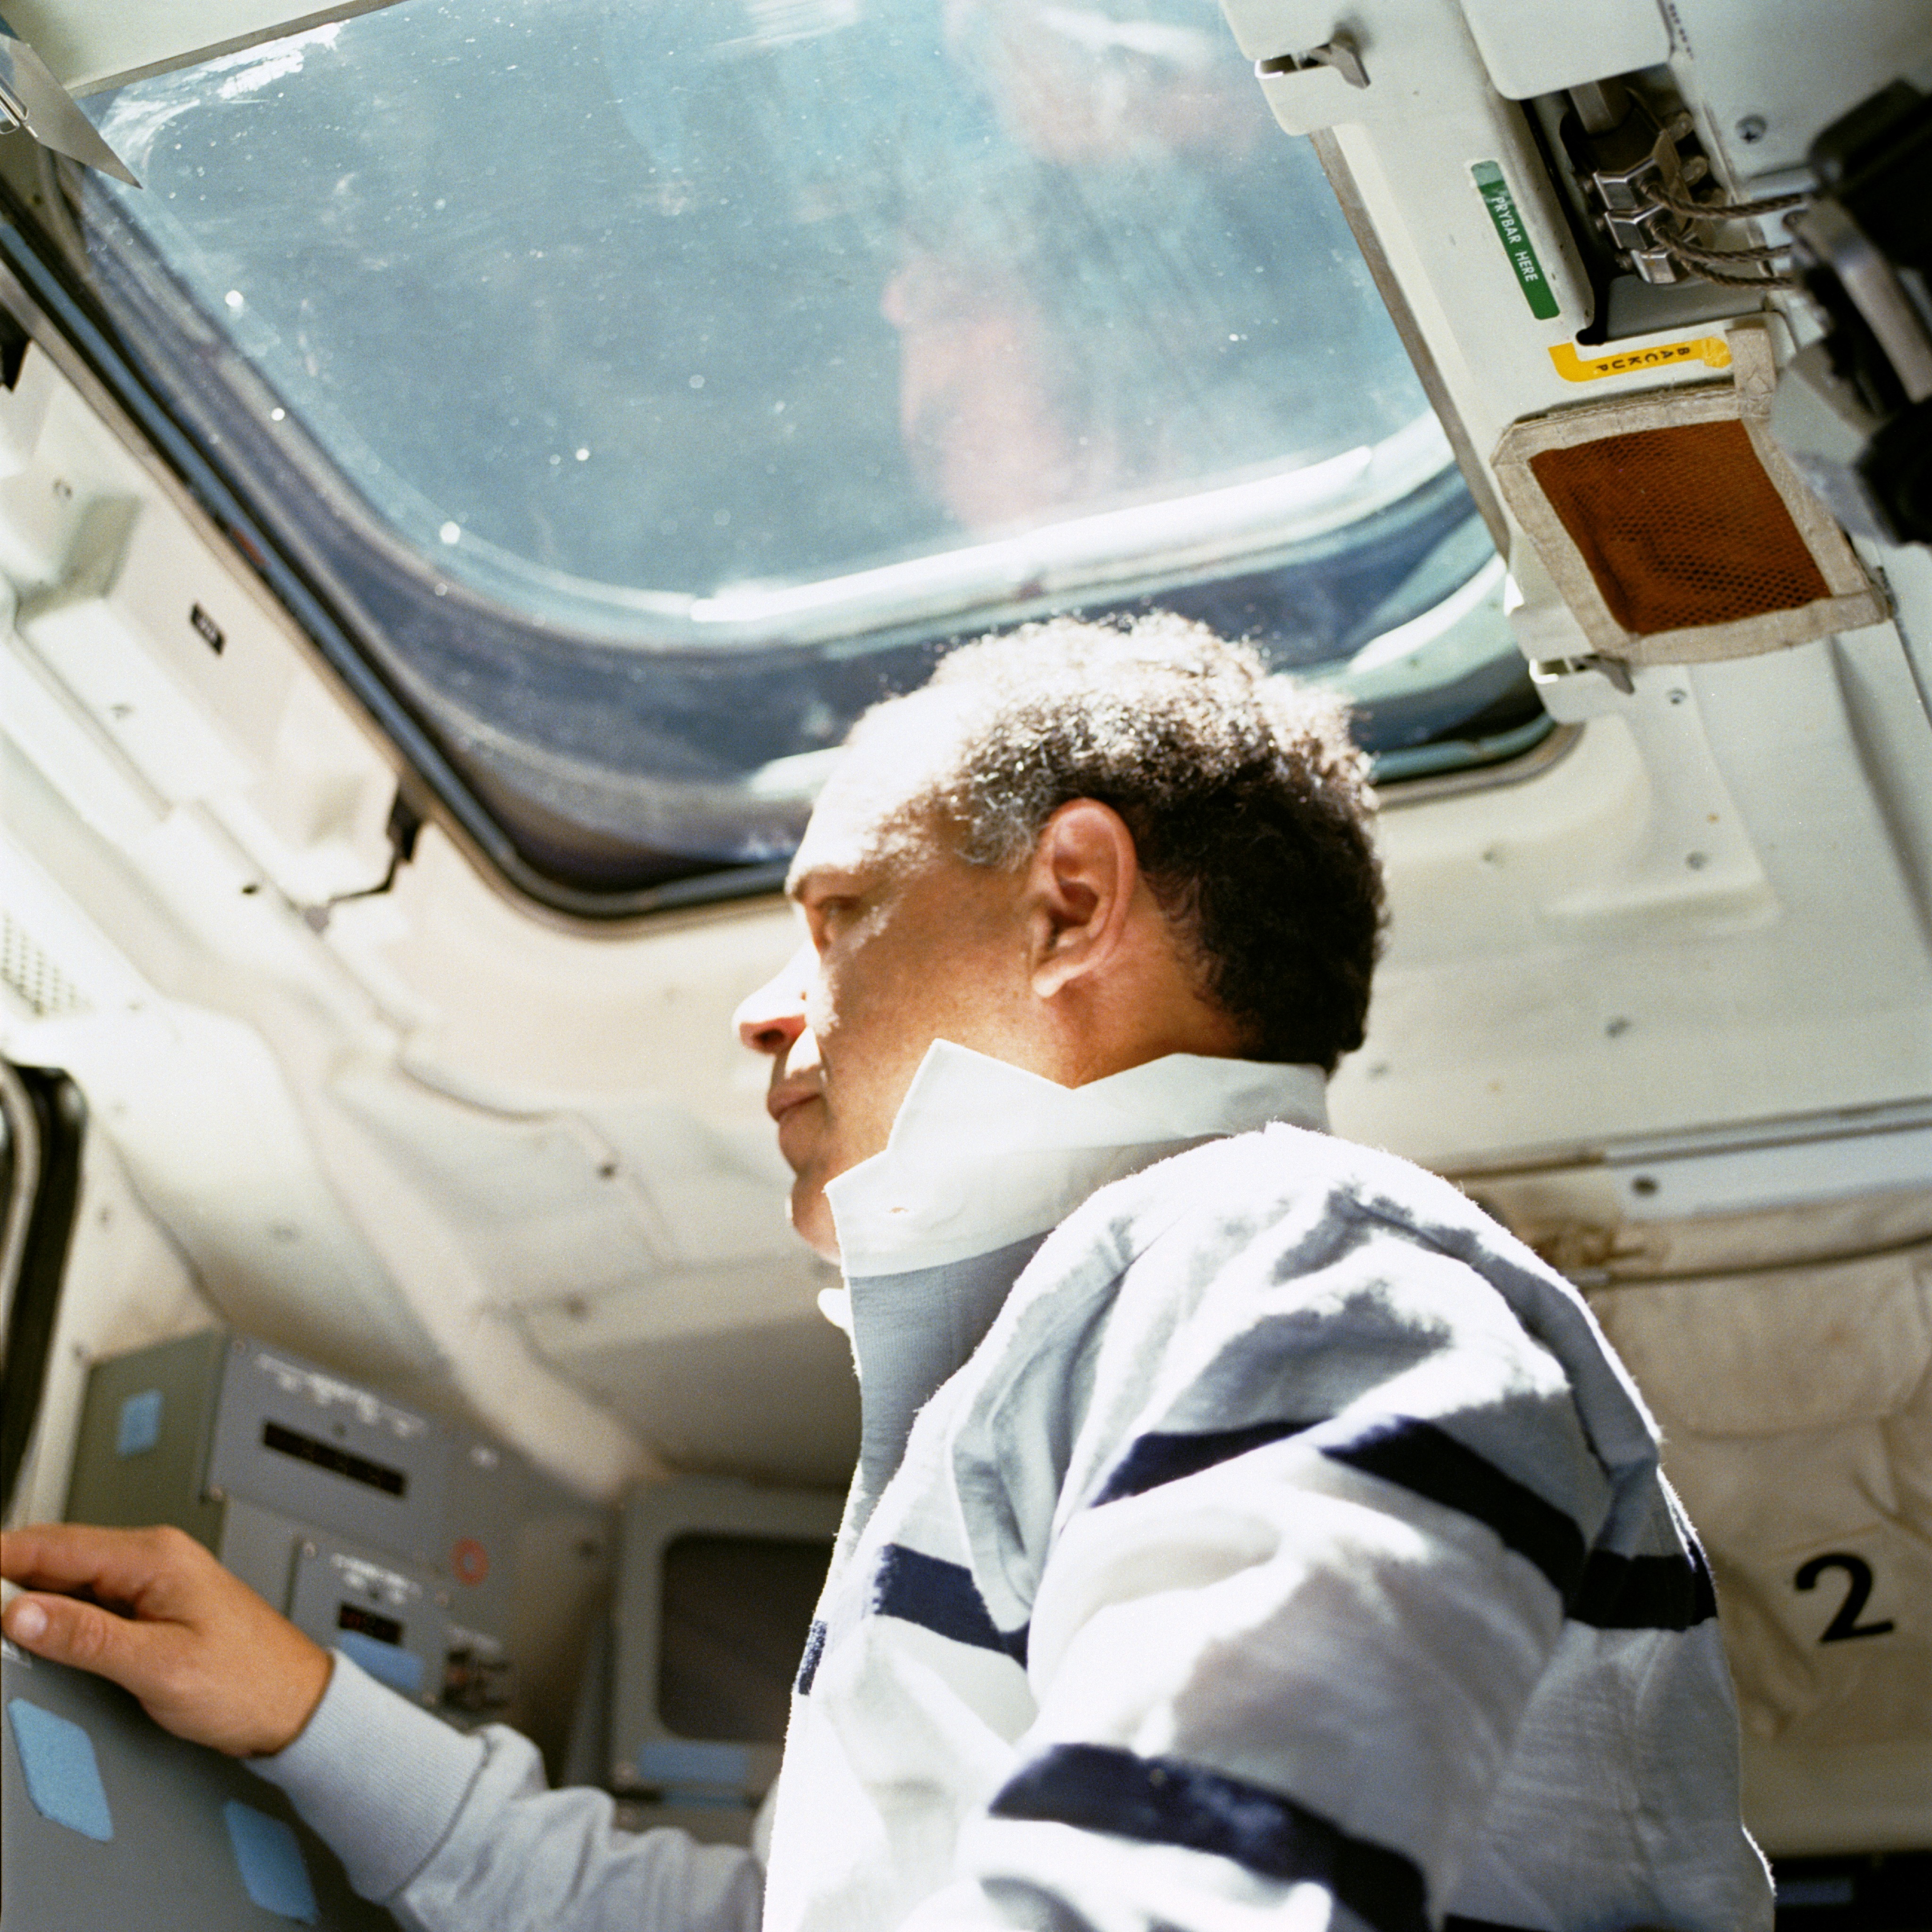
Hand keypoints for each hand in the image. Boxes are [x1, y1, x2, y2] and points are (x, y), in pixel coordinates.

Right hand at [1, 1522, 330, 1756]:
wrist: (292, 1703)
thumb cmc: (247, 1681)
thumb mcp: (158, 1664)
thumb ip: (87, 1637)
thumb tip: (22, 1613)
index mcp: (156, 1557)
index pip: (55, 1545)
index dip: (1, 1559)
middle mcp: (153, 1559)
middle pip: (56, 1557)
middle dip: (8, 1578)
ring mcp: (152, 1582)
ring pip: (68, 1580)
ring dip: (29, 1597)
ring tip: (2, 1627)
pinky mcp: (151, 1608)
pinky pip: (88, 1601)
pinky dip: (55, 1614)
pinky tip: (37, 1635)